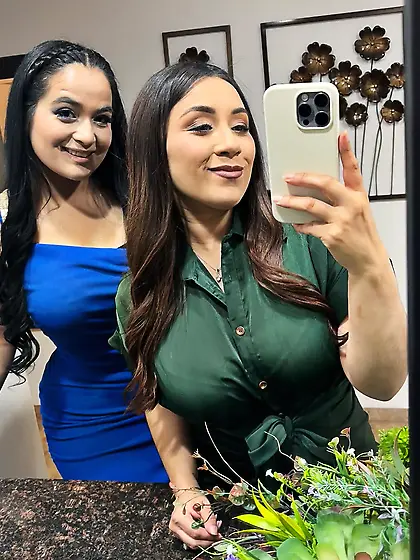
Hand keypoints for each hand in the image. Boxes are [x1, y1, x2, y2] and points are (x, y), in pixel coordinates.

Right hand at [169, 488, 221, 549]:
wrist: (185, 495)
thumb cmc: (193, 498)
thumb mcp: (204, 504)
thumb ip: (209, 518)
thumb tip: (214, 532)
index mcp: (179, 518)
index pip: (196, 533)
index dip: (208, 536)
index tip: (219, 535)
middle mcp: (175, 527)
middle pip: (193, 542)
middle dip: (208, 541)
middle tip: (218, 535)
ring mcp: (175, 532)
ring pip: (192, 544)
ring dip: (205, 541)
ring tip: (212, 532)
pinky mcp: (178, 535)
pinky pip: (191, 542)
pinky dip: (200, 540)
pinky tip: (206, 532)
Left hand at [274, 131, 387, 275]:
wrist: (367, 259)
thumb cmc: (361, 234)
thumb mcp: (358, 210)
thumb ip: (341, 198)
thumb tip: (315, 188)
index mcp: (358, 195)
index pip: (353, 169)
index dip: (346, 151)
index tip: (340, 136)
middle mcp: (351, 205)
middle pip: (325, 184)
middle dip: (304, 178)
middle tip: (289, 176)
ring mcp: (341, 220)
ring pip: (311, 205)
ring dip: (292, 202)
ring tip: (280, 200)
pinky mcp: (331, 235)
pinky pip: (309, 227)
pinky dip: (300, 224)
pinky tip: (295, 223)